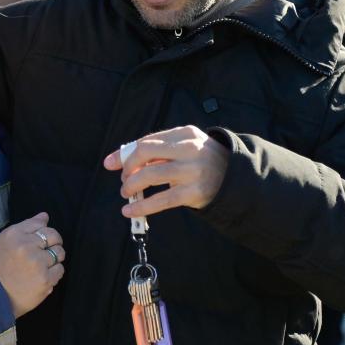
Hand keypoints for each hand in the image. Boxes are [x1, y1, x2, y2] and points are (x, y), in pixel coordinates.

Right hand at [0, 212, 64, 317]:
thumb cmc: (0, 266)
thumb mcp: (6, 240)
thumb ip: (27, 226)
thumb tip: (45, 216)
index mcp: (15, 234)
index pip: (42, 225)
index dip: (44, 234)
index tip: (39, 242)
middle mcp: (26, 246)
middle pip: (54, 237)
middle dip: (53, 243)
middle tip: (43, 254)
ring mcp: (37, 263)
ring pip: (59, 253)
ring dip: (54, 259)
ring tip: (41, 266)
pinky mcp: (45, 279)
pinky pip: (60, 270)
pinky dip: (54, 273)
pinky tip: (42, 276)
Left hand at [103, 126, 229, 217]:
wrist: (235, 178)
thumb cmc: (201, 160)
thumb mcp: (184, 146)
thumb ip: (156, 149)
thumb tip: (115, 160)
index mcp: (185, 133)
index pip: (147, 141)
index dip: (125, 154)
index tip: (110, 164)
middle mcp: (190, 149)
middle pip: (146, 153)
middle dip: (128, 167)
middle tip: (124, 180)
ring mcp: (193, 171)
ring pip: (151, 175)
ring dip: (132, 185)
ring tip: (127, 193)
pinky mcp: (195, 192)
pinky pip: (162, 200)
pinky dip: (142, 206)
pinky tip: (130, 211)